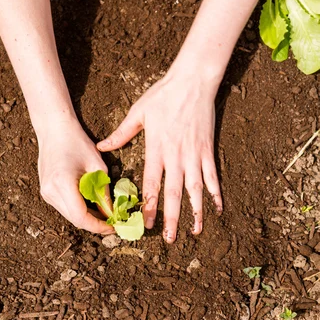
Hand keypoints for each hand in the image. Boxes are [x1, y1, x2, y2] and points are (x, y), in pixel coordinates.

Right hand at [37, 117, 112, 234]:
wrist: (54, 129)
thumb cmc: (78, 142)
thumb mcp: (98, 166)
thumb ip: (103, 192)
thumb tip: (111, 213)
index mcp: (63, 184)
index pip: (81, 217)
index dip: (98, 226)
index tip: (113, 226)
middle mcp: (50, 191)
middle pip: (74, 219)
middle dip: (94, 223)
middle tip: (112, 221)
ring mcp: (45, 193)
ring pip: (69, 215)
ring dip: (87, 217)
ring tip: (103, 212)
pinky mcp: (45, 191)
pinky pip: (64, 207)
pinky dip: (78, 208)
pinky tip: (90, 202)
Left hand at [97, 71, 222, 242]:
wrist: (193, 80)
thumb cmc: (163, 95)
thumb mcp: (137, 112)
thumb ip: (121, 133)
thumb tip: (102, 146)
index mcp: (157, 149)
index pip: (151, 184)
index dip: (149, 206)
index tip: (146, 224)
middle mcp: (176, 156)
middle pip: (173, 193)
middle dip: (170, 218)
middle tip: (168, 238)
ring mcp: (194, 155)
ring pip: (195, 190)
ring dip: (195, 212)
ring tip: (196, 231)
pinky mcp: (207, 150)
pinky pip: (212, 176)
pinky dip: (215, 193)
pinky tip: (218, 209)